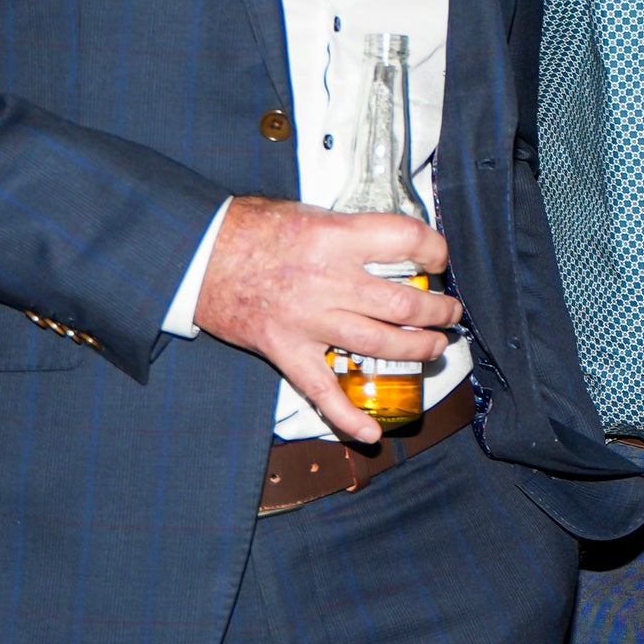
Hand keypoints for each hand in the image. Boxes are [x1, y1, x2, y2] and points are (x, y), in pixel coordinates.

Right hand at [193, 195, 462, 444]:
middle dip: (439, 312)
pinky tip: (370, 432)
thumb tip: (389, 242)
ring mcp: (308, 320)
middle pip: (404, 304)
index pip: (407, 241)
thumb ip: (349, 230)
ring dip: (417, 350)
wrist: (194, 254)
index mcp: (336, 237)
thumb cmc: (248, 227)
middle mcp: (328, 280)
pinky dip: (346, 416)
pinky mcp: (285, 350)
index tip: (438, 258)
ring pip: (380, 345)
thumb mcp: (307, 212)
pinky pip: (321, 391)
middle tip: (449, 313)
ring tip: (435, 347)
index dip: (435, 250)